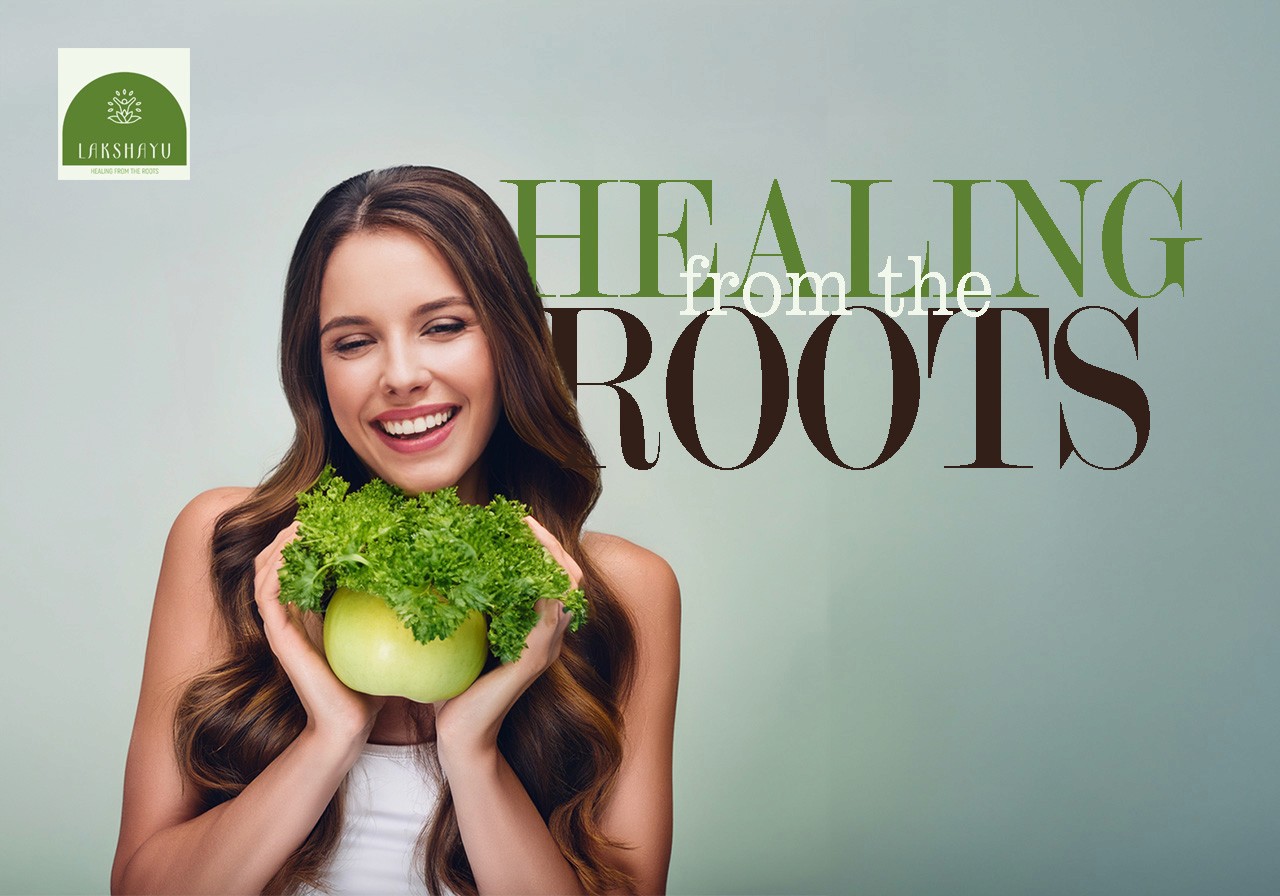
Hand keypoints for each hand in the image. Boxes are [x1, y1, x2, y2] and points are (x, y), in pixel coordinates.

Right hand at [253, 522, 384, 741]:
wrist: (350, 724)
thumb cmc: (368, 682)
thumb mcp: (376, 632)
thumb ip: (382, 605)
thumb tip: (418, 574)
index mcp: (308, 612)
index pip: (294, 563)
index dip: (304, 537)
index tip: (329, 514)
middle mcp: (289, 616)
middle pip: (273, 560)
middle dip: (290, 531)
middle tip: (313, 511)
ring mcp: (280, 626)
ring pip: (265, 571)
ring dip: (280, 543)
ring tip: (302, 522)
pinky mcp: (279, 638)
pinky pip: (267, 595)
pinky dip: (276, 568)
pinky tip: (294, 550)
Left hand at [433, 517, 580, 767]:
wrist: (460, 735)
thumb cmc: (457, 688)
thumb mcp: (466, 637)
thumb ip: (469, 609)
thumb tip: (440, 569)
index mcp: (537, 629)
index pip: (558, 577)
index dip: (546, 546)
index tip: (521, 521)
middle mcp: (549, 636)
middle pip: (570, 576)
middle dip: (550, 543)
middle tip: (524, 520)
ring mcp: (544, 647)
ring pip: (565, 589)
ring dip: (546, 557)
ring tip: (524, 533)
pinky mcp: (532, 659)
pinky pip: (547, 614)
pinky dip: (538, 587)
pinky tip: (515, 569)